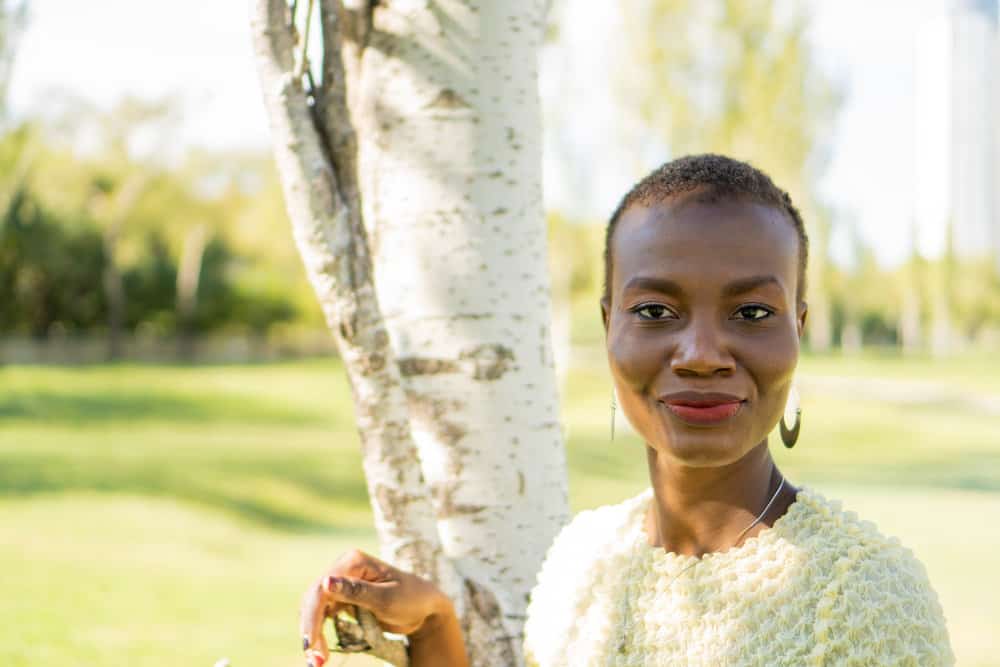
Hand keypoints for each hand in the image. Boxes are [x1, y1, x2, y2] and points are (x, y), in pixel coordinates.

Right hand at [300, 549, 450, 665]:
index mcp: (353, 562)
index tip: (311, 644)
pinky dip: (320, 634)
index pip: (322, 589)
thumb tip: (325, 582)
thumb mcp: (386, 599)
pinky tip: (321, 651)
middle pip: (314, 599)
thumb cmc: (411, 598)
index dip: (313, 617)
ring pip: (315, 609)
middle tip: (314, 659)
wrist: (424, 608)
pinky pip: (323, 616)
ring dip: (313, 634)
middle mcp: (343, 569)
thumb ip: (355, 591)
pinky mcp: (342, 599)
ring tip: (318, 660)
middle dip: (311, 629)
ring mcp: (341, 584)